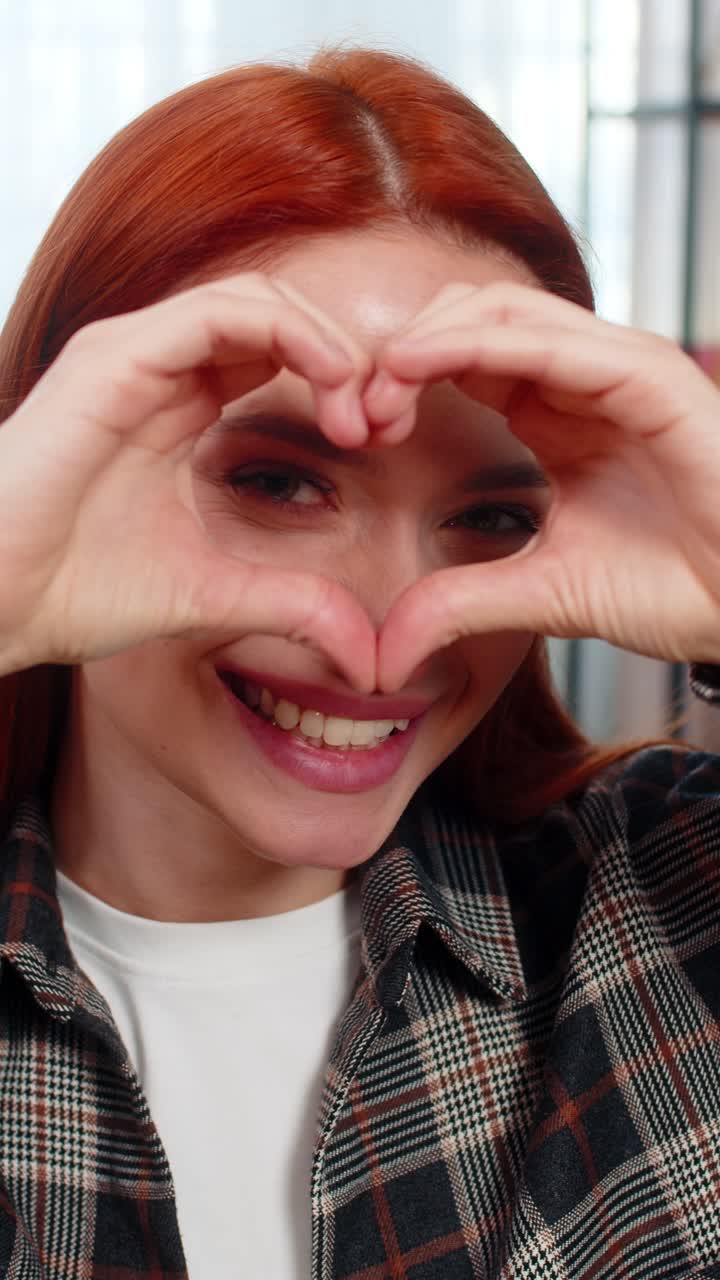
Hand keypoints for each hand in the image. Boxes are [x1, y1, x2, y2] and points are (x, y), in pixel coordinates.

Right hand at [0, 273, 377, 686]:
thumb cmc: (71, 590)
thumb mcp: (213, 594)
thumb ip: (290, 604)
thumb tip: (366, 652)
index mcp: (178, 407)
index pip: (279, 356)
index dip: (342, 386)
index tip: (382, 443)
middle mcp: (159, 369)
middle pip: (280, 319)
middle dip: (348, 361)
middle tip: (384, 425)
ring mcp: (135, 355)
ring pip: (258, 299)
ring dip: (327, 345)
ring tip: (359, 411)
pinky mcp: (115, 356)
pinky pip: (220, 310)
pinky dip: (289, 334)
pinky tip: (327, 387)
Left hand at [363, 282, 719, 689]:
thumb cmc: (677, 588)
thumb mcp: (543, 593)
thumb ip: (463, 602)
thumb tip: (388, 648)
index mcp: (557, 414)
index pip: (461, 360)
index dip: (397, 383)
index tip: (356, 432)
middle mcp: (582, 380)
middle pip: (469, 317)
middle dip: (401, 353)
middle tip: (356, 409)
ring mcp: (617, 370)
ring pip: (501, 310)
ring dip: (427, 340)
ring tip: (378, 387)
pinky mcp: (649, 377)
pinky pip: (550, 338)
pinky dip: (476, 342)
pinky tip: (420, 366)